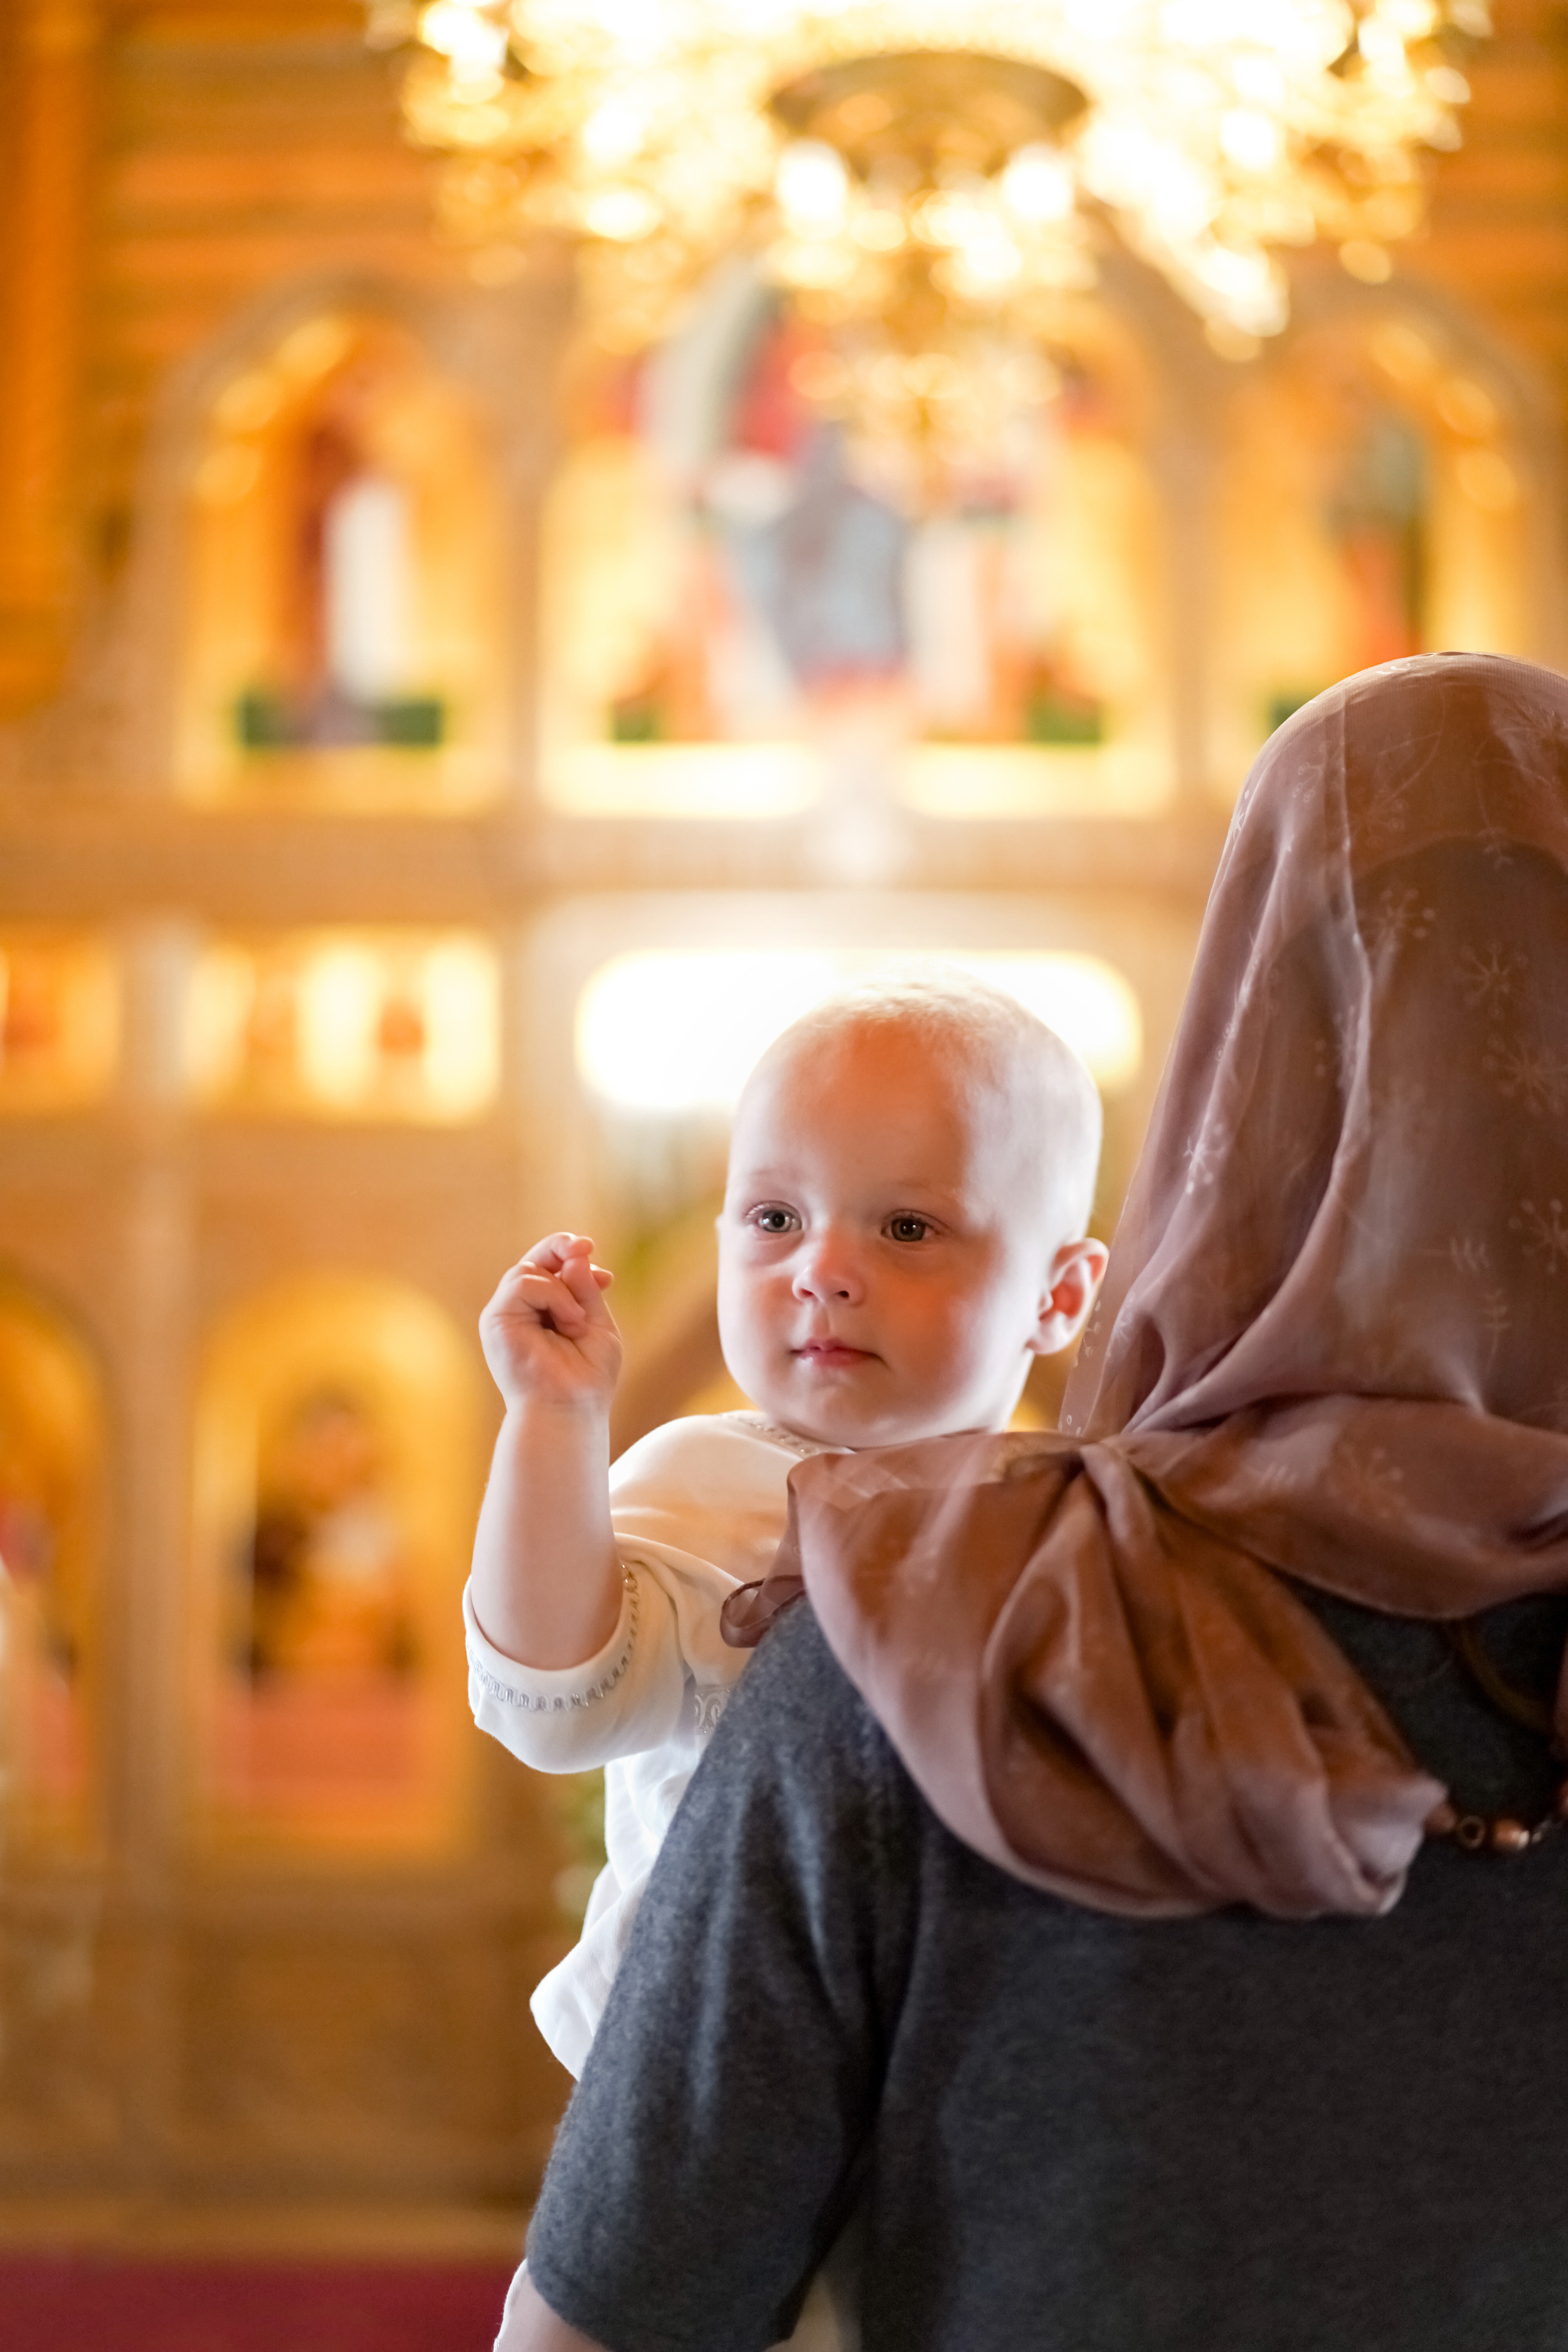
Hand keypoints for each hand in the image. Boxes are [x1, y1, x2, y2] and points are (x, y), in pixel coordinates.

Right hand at [480, 1233, 621, 1413]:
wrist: (570, 1409)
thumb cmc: (586, 1377)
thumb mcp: (596, 1323)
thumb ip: (585, 1288)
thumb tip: (576, 1254)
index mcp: (541, 1312)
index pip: (548, 1268)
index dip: (570, 1254)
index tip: (601, 1266)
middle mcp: (519, 1311)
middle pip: (532, 1260)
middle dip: (561, 1247)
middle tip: (586, 1246)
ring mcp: (505, 1314)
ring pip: (527, 1269)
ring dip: (563, 1289)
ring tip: (578, 1322)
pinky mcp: (495, 1319)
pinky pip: (523, 1284)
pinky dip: (553, 1295)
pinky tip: (569, 1322)